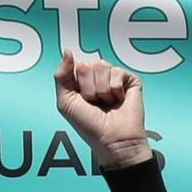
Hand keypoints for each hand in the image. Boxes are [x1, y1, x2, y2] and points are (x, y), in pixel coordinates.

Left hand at [55, 53, 153, 168]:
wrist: (112, 139)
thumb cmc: (89, 125)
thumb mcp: (65, 102)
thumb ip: (61, 76)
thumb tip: (67, 52)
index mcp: (81, 81)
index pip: (74, 66)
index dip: (75, 84)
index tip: (81, 100)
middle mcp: (97, 77)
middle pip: (86, 65)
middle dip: (88, 87)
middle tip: (95, 104)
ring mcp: (114, 78)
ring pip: (101, 66)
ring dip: (101, 90)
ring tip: (107, 103)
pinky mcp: (130, 80)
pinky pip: (117, 72)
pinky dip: (115, 90)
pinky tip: (119, 100)